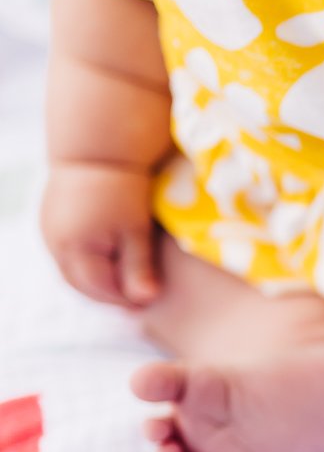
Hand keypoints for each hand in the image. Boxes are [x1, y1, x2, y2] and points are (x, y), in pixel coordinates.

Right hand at [41, 161, 159, 307]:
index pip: (99, 289)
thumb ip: (139, 267)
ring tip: (122, 285)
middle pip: (80, 285)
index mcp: (75, 248)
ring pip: (70, 272)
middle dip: (107, 296)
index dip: (124, 299)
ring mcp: (47, 233)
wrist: (95, 148)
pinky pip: (65, 255)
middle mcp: (54, 244)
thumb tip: (145, 300)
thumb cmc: (122, 189)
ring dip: (94, 283)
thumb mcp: (136, 230)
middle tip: (135, 301)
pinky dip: (84, 266)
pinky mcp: (48, 222)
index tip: (148, 302)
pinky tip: (105, 264)